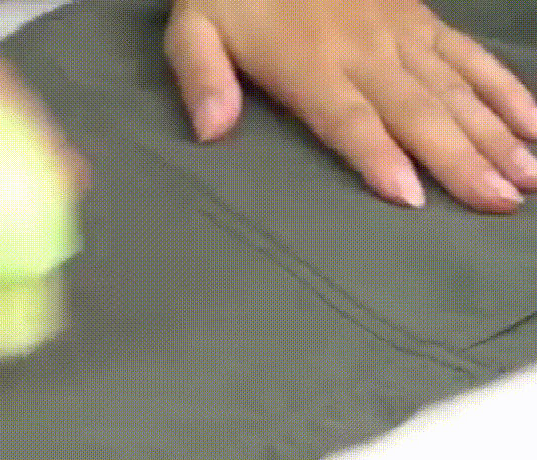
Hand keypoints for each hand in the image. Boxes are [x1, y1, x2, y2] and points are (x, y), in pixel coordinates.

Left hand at [164, 0, 536, 212]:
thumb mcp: (195, 28)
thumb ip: (201, 77)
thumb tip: (209, 132)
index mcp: (308, 62)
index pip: (349, 118)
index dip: (379, 156)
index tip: (413, 197)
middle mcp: (364, 51)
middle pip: (416, 111)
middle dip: (460, 158)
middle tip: (501, 202)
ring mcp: (401, 32)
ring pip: (453, 88)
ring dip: (494, 132)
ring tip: (529, 176)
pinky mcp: (420, 20)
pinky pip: (468, 55)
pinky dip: (503, 88)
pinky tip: (533, 122)